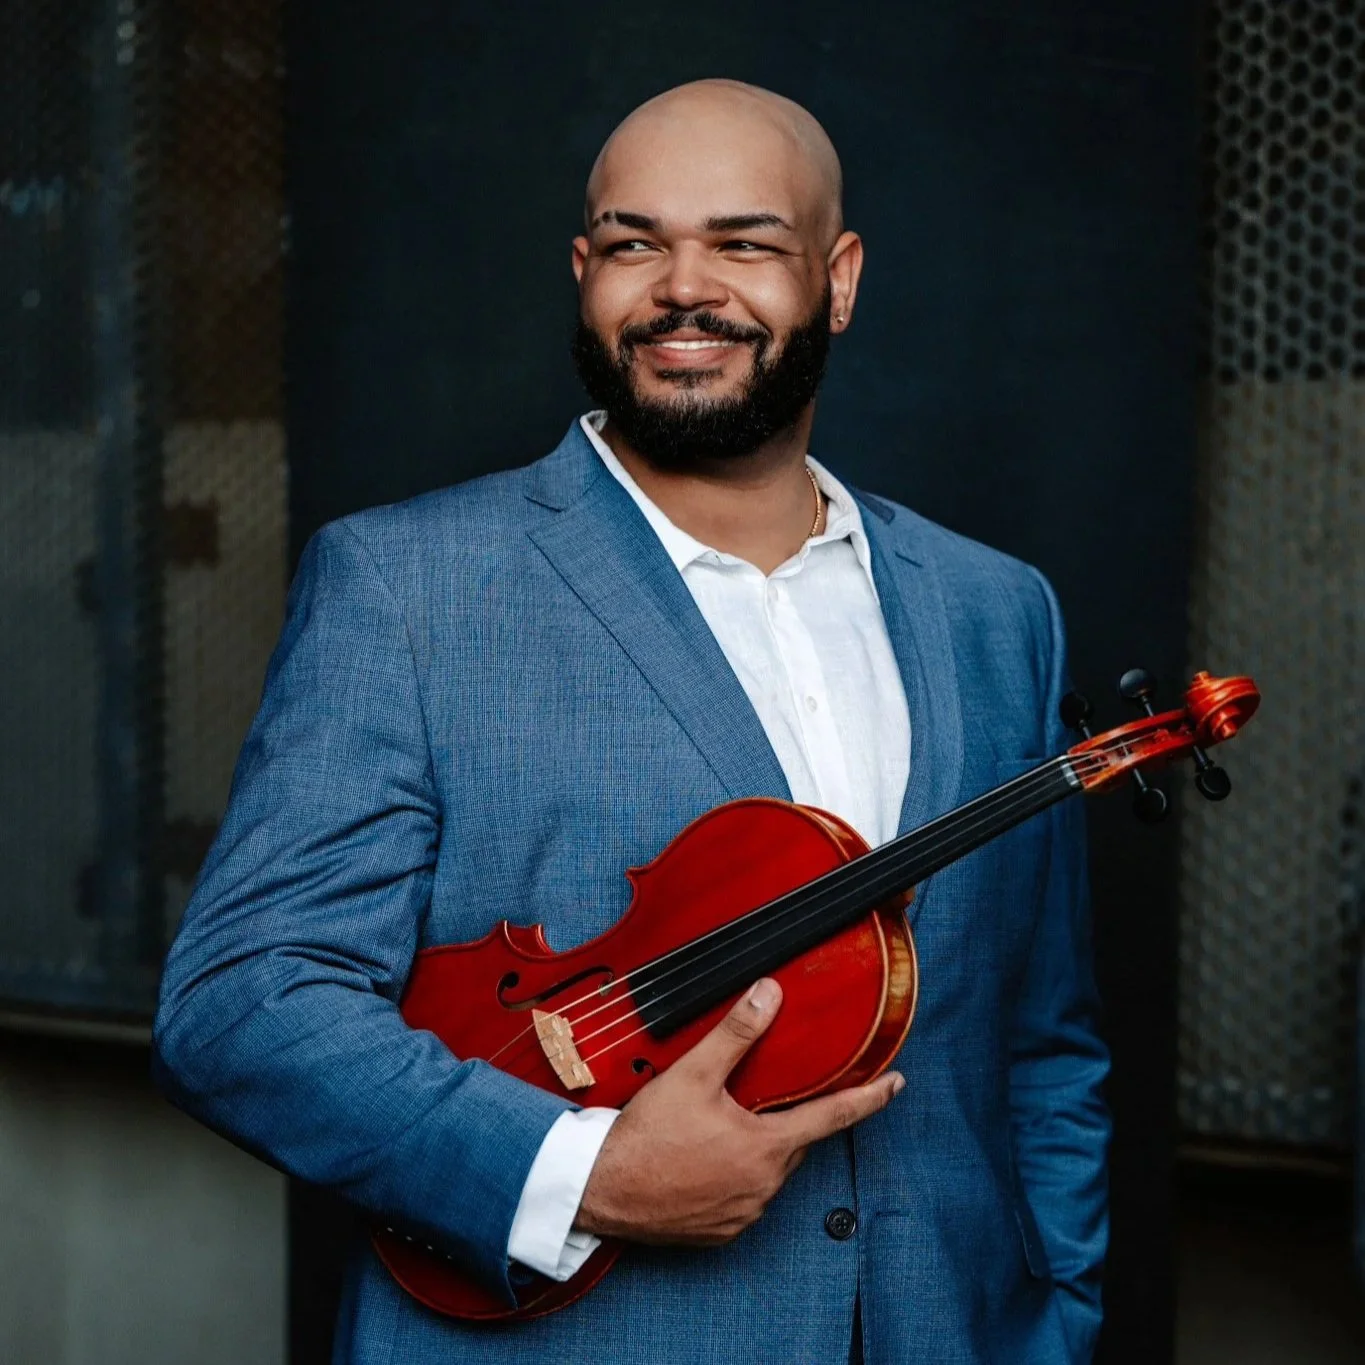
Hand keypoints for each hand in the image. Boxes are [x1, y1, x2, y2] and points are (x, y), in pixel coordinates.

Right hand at [574, 977, 903, 1245]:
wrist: (601, 1190)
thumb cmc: (645, 1136)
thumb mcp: (693, 1074)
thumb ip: (736, 1034)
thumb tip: (768, 994)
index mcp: (766, 1146)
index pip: (833, 1116)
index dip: (869, 1097)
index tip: (896, 1085)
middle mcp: (763, 1185)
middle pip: (794, 1141)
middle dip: (786, 1118)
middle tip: (757, 1099)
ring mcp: (743, 1213)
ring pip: (769, 1171)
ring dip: (756, 1148)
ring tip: (716, 1129)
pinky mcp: (721, 1232)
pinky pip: (744, 1198)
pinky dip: (734, 1177)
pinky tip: (705, 1160)